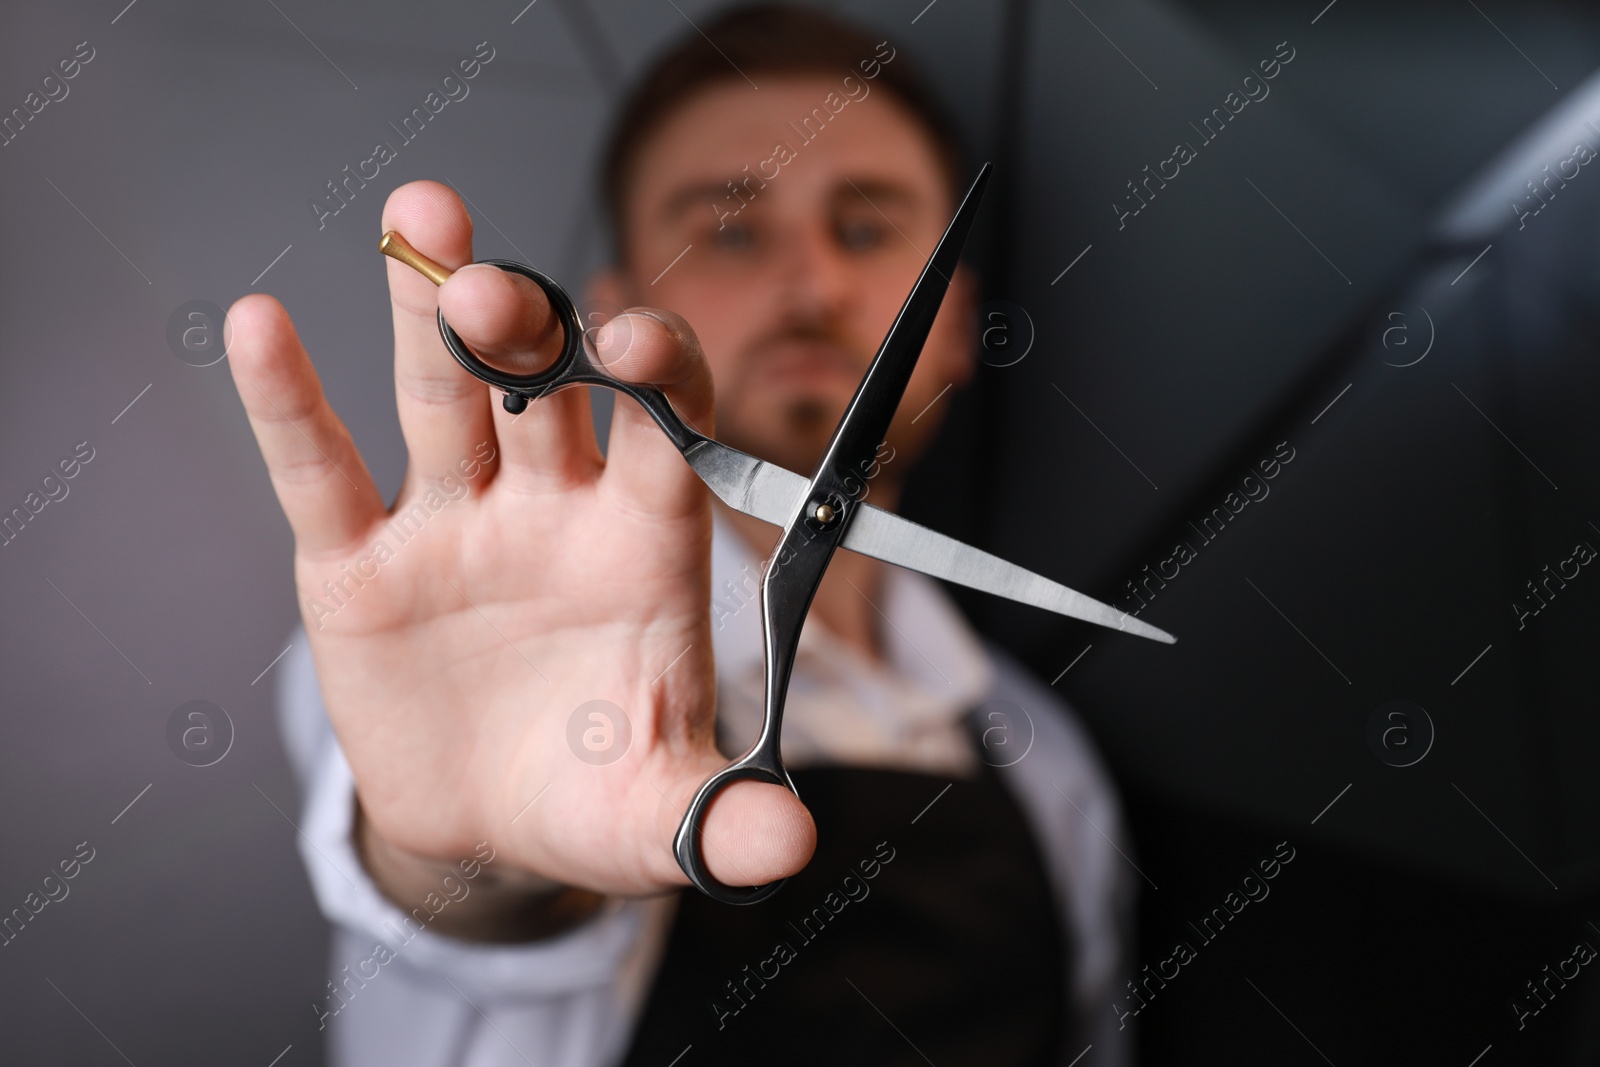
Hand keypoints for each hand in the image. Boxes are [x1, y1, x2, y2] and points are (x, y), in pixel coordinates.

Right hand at [226, 180, 814, 912]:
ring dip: (430, 310)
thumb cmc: (591, 799)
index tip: (641, 344)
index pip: (662, 438)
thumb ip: (722, 821)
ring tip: (423, 216)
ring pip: (444, 396)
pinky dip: (288, 405)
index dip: (658, 381)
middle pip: (548, 391)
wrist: (490, 828)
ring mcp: (454, 526)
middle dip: (531, 331)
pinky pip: (322, 472)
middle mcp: (552, 511)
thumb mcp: (660, 818)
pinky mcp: (359, 563)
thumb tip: (789, 850)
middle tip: (500, 290)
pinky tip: (259, 328)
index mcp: (640, 547)